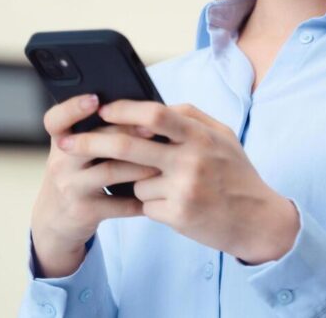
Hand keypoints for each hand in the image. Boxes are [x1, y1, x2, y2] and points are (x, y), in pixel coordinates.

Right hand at [30, 94, 160, 275]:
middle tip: (153, 129)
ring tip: (163, 161)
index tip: (95, 99)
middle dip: (126, 133)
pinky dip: (141, 198)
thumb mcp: (76, 152)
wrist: (56, 220)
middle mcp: (61, 163)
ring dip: (140, 165)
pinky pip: (119, 203)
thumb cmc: (78, 174)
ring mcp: (71, 188)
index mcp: (61, 141)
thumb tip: (141, 109)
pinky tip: (159, 192)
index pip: (56, 120)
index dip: (73, 108)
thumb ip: (98, 132)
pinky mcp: (84, 212)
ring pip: (110, 171)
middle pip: (92, 141)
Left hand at [57, 99, 299, 263]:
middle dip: (91, 143)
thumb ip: (190, 117)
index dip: (123, 110)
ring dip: (136, 181)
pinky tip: (173, 203)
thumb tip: (154, 106)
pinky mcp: (177, 215)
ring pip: (134, 179)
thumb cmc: (236, 173)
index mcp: (200, 135)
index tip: (100, 110)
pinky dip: (150, 202)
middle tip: (66, 143)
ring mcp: (183, 189)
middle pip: (128, 146)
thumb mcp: (222, 137)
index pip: (154, 114)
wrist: (258, 219)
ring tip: (164, 183)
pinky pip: (144, 203)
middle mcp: (191, 160)